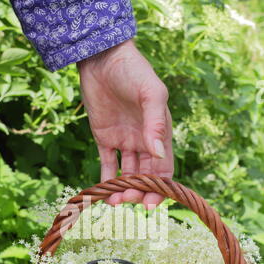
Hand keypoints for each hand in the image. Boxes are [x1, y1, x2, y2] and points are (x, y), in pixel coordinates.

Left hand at [77, 39, 173, 208]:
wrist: (102, 59)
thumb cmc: (132, 71)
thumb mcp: (150, 93)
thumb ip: (156, 123)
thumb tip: (158, 154)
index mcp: (159, 134)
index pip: (163, 170)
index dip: (159, 188)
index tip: (151, 204)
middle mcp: (144, 142)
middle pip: (144, 177)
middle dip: (138, 192)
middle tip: (127, 200)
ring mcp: (124, 142)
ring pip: (126, 174)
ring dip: (122, 190)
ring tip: (114, 200)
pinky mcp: (105, 139)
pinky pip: (107, 164)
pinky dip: (105, 180)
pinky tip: (103, 193)